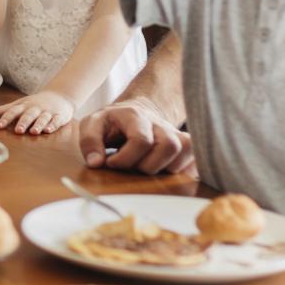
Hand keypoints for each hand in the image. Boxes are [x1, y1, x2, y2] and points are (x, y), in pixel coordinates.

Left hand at [0, 90, 74, 134]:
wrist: (59, 95)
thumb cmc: (35, 103)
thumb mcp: (19, 104)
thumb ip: (3, 110)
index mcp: (24, 106)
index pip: (13, 111)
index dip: (5, 118)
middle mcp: (35, 108)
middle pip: (29, 115)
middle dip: (23, 122)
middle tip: (18, 130)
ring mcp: (48, 112)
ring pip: (43, 118)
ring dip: (38, 124)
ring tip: (34, 132)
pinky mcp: (59, 116)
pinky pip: (56, 120)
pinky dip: (53, 125)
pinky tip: (48, 130)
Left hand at [77, 103, 195, 174]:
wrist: (131, 114)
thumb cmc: (110, 123)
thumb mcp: (92, 126)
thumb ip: (90, 142)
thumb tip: (96, 163)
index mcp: (135, 115)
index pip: (141, 140)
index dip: (126, 159)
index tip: (111, 164)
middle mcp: (159, 122)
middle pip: (169, 146)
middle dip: (148, 165)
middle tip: (132, 167)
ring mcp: (174, 132)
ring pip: (184, 150)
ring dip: (165, 167)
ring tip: (146, 167)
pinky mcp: (184, 143)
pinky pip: (195, 155)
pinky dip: (183, 167)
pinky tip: (164, 170)